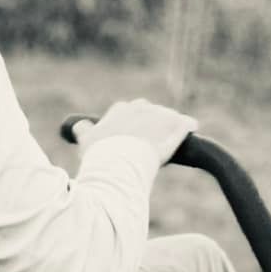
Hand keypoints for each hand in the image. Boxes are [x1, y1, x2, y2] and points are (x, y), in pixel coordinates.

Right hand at [79, 98, 196, 167]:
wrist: (120, 162)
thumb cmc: (101, 155)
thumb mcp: (87, 142)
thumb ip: (83, 131)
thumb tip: (79, 126)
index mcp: (119, 111)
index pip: (125, 110)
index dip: (129, 120)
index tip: (129, 131)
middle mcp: (140, 109)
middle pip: (149, 110)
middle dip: (150, 119)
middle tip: (151, 135)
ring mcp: (158, 118)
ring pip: (168, 115)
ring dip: (170, 123)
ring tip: (173, 132)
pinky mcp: (175, 128)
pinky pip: (185, 123)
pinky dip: (188, 125)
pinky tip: (191, 128)